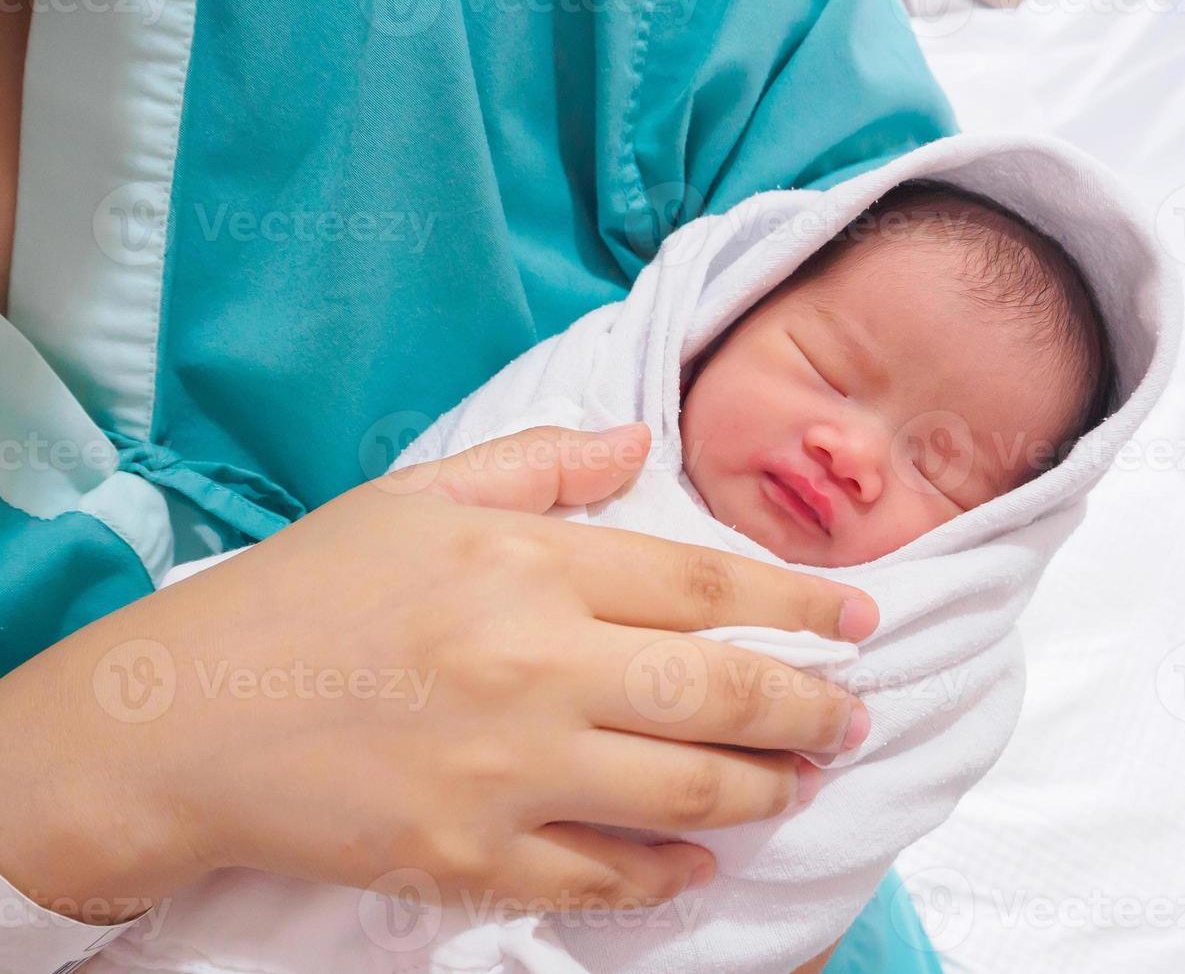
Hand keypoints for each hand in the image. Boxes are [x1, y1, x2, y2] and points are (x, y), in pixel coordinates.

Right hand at [0, 424, 876, 922]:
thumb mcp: (418, 497)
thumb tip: (640, 441)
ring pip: (687, 788)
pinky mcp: (470, 857)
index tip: (862, 619)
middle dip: (811, 707)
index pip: (706, 582)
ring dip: (765, 786)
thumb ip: (541, 465)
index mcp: (528, 565)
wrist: (187, 715)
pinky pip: (606, 876)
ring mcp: (507, 771)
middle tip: (854, 715)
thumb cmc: (307, 594)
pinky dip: (672, 872)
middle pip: (721, 690)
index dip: (800, 601)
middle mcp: (535, 664)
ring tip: (803, 778)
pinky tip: (706, 858)